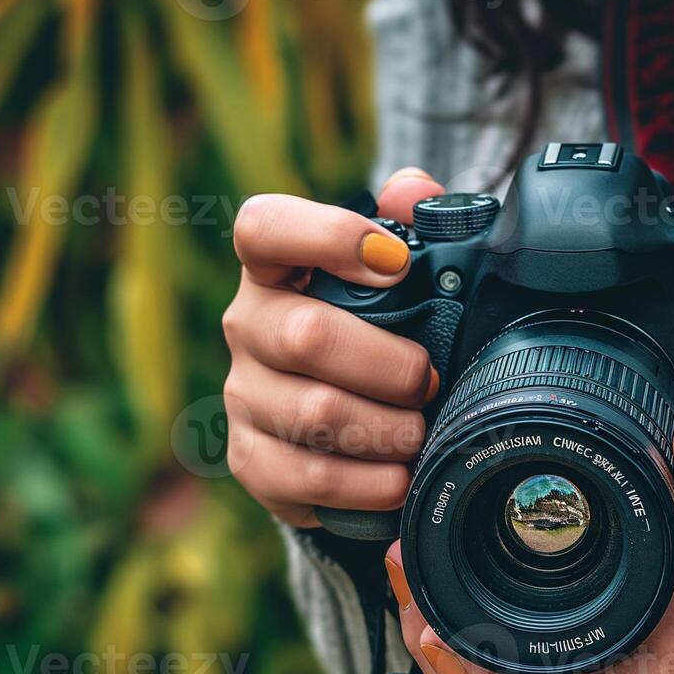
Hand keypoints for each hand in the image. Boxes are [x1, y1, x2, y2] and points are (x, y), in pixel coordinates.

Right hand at [224, 169, 445, 527]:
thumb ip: (413, 222)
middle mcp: (248, 325)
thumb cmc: (381, 333)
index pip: (263, 227)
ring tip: (421, 432)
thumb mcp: (404, 277)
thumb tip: (414, 190)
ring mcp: (244, 394)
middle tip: (429, 381)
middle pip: (306, 335)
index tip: (397, 263)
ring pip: (314, 413)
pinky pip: (307, 476)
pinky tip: (399, 477)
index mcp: (276, 267)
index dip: (328, 236)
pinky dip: (367, 483)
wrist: (352, 428)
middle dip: (389, 365)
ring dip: (387, 428)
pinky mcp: (253, 460)